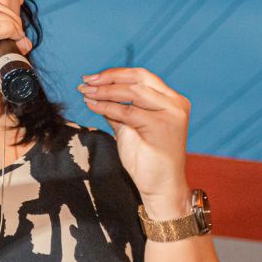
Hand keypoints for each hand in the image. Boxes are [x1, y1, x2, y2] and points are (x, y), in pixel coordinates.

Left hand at [78, 67, 189, 215]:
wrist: (162, 187)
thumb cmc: (147, 159)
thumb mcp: (130, 128)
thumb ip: (118, 109)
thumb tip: (96, 92)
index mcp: (171, 100)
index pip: (142, 76)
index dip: (116, 74)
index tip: (92, 77)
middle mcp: (175, 103)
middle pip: (138, 79)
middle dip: (108, 78)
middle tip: (86, 81)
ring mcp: (171, 114)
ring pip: (132, 93)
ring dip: (105, 91)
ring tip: (86, 93)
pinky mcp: (162, 126)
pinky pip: (128, 112)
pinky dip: (107, 107)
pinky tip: (92, 105)